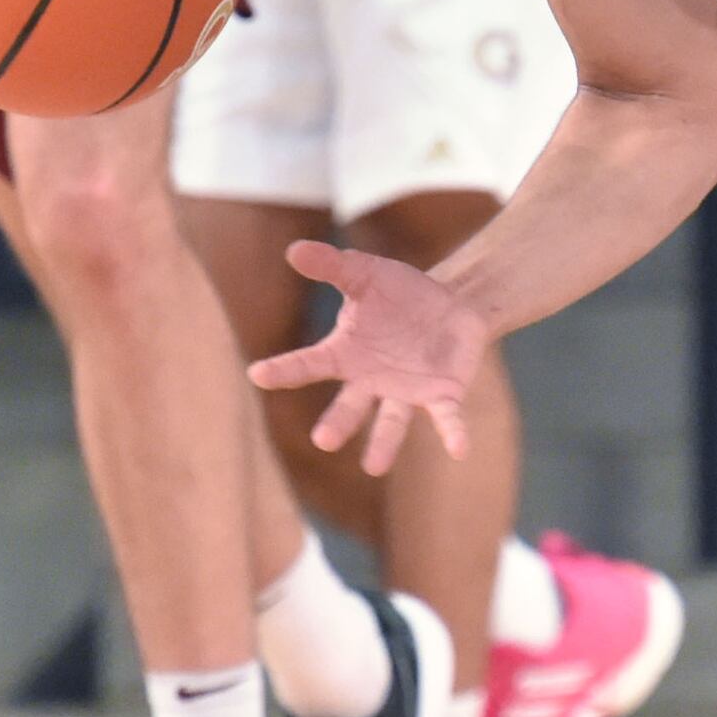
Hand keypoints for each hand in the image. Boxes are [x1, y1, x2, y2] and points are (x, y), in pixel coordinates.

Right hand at [249, 241, 484, 476]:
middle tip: (323, 440)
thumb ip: (332, 266)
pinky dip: (453, 434)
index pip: (309, 364)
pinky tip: (459, 451)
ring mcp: (405, 392)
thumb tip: (294, 249)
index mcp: (346, 354)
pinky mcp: (442, 395)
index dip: (284, 370)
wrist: (449, 303)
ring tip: (374, 467)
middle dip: (338, 422)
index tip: (258, 374)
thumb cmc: (399, 293)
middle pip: (351, 405)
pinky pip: (447, 417)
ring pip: (392, 421)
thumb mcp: (365, 273)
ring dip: (384, 443)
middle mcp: (371, 381)